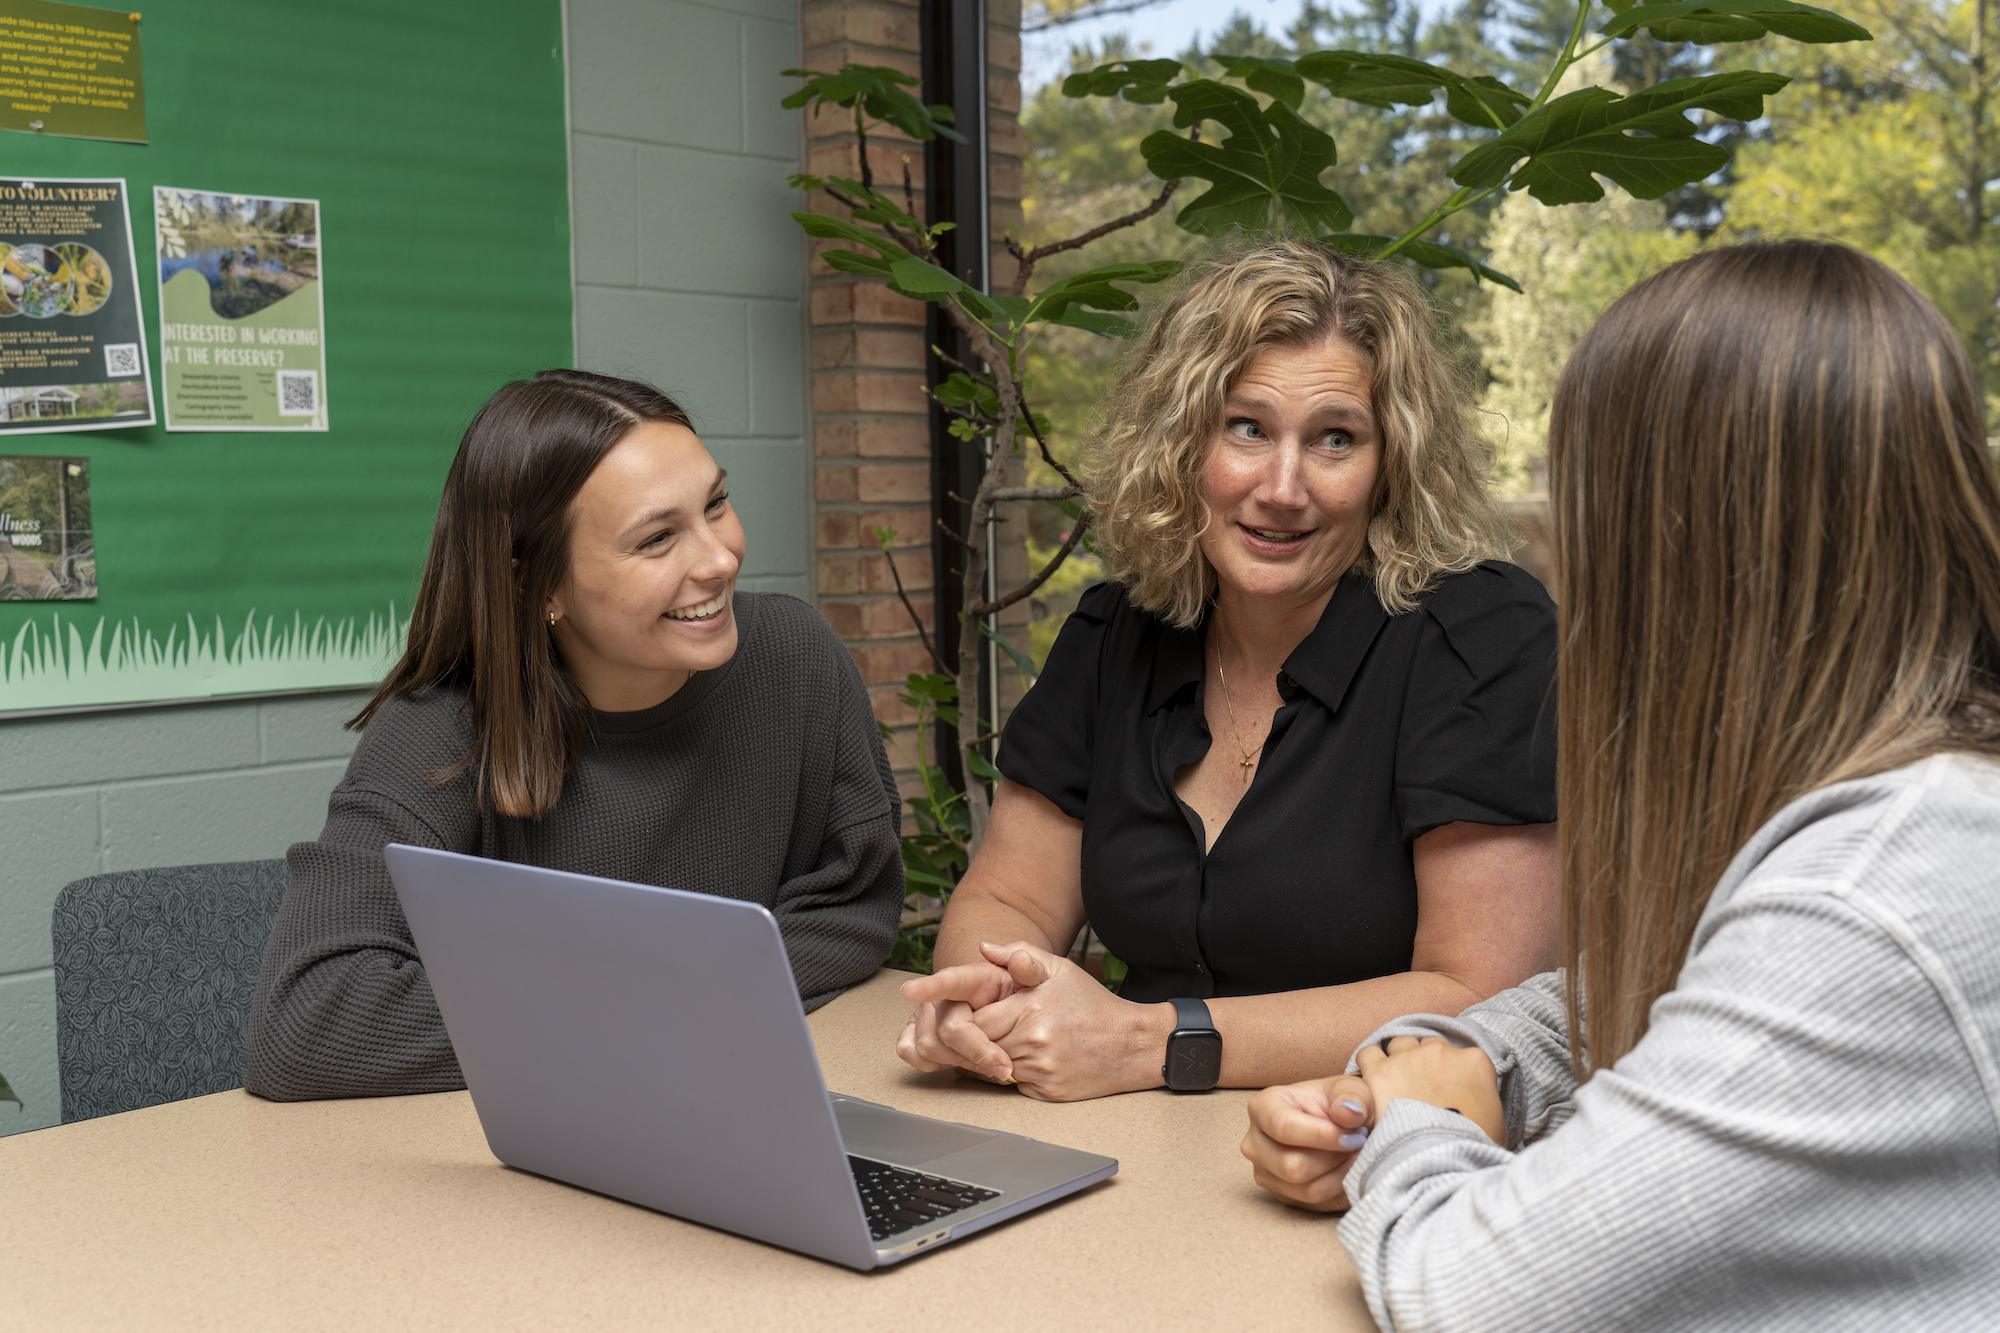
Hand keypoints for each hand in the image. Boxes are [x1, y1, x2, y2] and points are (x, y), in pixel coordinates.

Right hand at [896, 944, 1032, 1082]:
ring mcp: (928, 1014)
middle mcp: (946, 994)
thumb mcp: (1042, 978)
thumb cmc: (1025, 997)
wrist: (1011, 1012)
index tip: (909, 990)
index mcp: (975, 978)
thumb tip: (1020, 959)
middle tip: (1006, 1068)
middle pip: (949, 1028)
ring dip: (962, 1062)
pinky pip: (909, 1051)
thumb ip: (1034, 968)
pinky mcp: (917, 1034)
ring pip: (928, 1045)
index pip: (952, 980)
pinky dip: (931, 1062)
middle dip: (978, 1052)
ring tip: (988, 1064)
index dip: (930, 986)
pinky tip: (956, 1061)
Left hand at [968, 941, 1172, 1101]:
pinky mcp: (1046, 1092)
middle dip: (981, 1039)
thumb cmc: (1093, 1004)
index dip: (973, 1018)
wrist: (1131, 1044)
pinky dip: (1015, 1073)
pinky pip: (1013, 1085)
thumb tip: (984, 948)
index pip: (977, 1020)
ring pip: (993, 1068)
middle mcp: (1033, 1041)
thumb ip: (1020, 954)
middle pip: (980, 1047)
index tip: (983, 1013)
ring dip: (996, 1057)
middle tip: (994, 1029)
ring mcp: (1040, 1070)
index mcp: (1031, 1008)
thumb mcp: (1061, 969)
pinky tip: (1032, 1059)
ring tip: (1016, 1041)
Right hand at [1240, 1076, 1374, 1211]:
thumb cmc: (1339, 1104)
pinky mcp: (1282, 1196)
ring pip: (1306, 1190)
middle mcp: (1255, 1143)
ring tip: (1357, 1155)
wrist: (1339, 1124)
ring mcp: (1265, 1173)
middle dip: (1335, 1158)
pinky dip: (1340, 1190)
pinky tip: (1351, 1170)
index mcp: (1262, 1107)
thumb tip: (1349, 1113)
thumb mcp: (1350, 1090)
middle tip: (1360, 1144)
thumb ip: (1352, 1099)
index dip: (1322, 1135)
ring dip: (1342, 1175)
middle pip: (1292, 1166)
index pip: (1282, 1126)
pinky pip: (1316, 1205)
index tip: (1355, 1135)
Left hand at [1355, 1034, 1504, 1144]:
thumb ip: (1484, 1103)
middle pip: (1427, 1046)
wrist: (1441, 1161)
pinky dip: (1369, 1067)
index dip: (1448, 1072)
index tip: (1442, 1088)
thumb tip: (1473, 1108)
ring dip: (1396, 1061)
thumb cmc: (1471, 1149)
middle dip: (1422, 1063)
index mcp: (1474, 1062)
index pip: (1457, 1054)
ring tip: (1393, 1087)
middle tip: (1417, 1089)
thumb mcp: (1496, 1126)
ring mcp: (1409, 1058)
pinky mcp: (1380, 1070)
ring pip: (1398, 1045)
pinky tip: (1372, 1086)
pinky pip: (1368, 1054)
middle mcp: (1441, 1052)